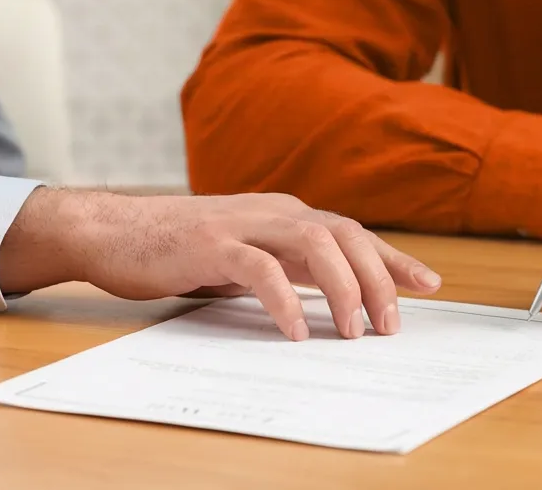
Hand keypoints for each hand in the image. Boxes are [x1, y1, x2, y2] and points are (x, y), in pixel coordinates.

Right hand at [0, 189, 441, 341]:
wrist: (113, 230)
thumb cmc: (181, 248)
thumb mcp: (248, 254)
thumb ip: (288, 264)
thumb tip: (336, 295)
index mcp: (287, 214)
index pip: (354, 233)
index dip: (393, 259)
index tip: (428, 285)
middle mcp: (275, 211)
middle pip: (346, 236)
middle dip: (379, 279)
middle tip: (391, 325)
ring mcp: (244, 223)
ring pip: (314, 244)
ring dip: (342, 288)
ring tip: (352, 330)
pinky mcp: (212, 243)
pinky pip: (260, 269)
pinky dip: (284, 299)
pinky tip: (295, 330)